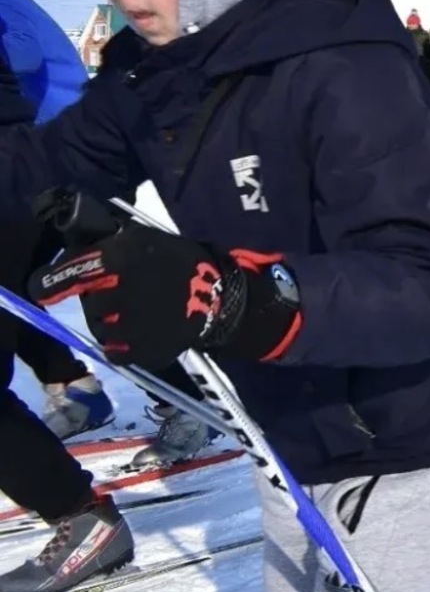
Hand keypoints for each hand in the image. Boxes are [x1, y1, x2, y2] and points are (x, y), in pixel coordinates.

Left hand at [29, 222, 300, 367]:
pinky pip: (115, 350)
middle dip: (101, 298)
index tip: (43, 289)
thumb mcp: (152, 240)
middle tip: (125, 295)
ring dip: (111, 321)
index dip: (54, 281)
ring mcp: (130, 324)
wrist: (223, 300)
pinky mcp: (140, 351)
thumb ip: (115, 245)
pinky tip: (142, 331)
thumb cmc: (187, 264)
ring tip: (139, 313)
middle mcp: (121, 291)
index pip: (75, 270)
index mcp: (124, 258)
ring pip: (100, 326)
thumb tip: (80, 250)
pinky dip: (123, 343)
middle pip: (90, 301)